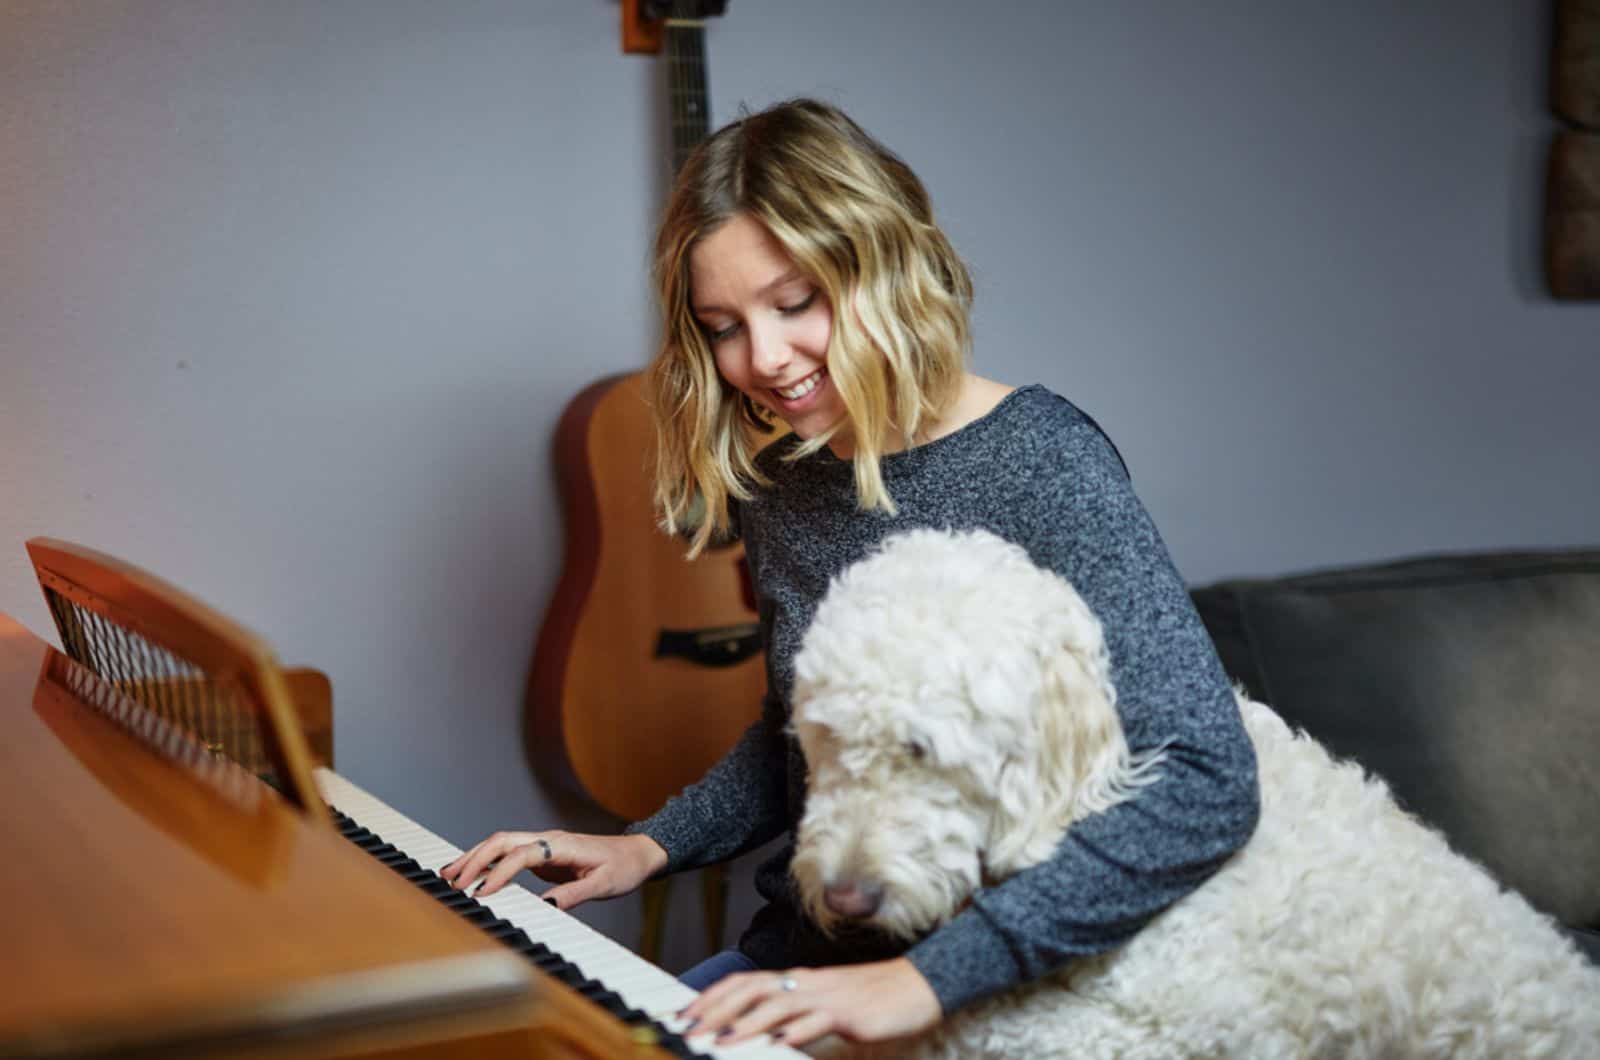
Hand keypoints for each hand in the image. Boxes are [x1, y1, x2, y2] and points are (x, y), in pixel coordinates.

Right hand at [438, 830, 666, 908]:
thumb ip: (576, 894)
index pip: (523, 855)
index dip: (500, 872)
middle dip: (475, 859)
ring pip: (501, 844)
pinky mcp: (542, 854)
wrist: (637, 853)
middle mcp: (549, 840)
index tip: (481, 892)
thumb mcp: (605, 884)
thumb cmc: (623, 868)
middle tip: (452, 883)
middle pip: (502, 841)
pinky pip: (508, 853)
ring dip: (475, 857)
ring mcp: (544, 844)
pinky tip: (472, 874)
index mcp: (562, 845)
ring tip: (448, 875)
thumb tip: (545, 907)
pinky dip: (487, 862)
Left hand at [679, 958, 941, 1049]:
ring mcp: (825, 996)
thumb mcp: (825, 1007)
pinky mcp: (847, 1013)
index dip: (712, 995)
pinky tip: (776, 1044)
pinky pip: (814, 1022)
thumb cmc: (871, 999)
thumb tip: (764, 1035)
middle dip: (715, 1008)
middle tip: (687, 1028)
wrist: (916, 986)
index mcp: (797, 980)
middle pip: (750, 988)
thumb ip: (794, 1017)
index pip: (744, 981)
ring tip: (718, 1040)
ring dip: (743, 1023)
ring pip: (776, 1004)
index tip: (685, 1012)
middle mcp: (805, 983)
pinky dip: (793, 1033)